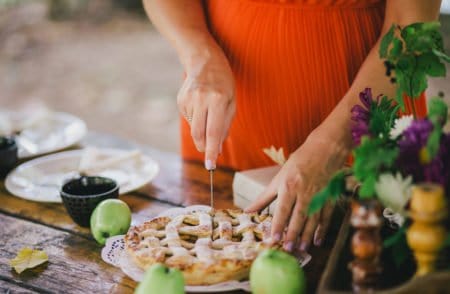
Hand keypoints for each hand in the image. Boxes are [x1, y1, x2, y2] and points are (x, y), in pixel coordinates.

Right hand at [178, 45, 234, 169]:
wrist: (204, 61)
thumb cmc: (224, 83)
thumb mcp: (232, 102)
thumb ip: (225, 126)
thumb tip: (217, 149)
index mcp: (218, 99)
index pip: (213, 131)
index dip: (211, 151)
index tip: (211, 166)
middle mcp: (201, 99)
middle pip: (199, 134)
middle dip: (204, 147)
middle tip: (210, 152)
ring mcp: (188, 100)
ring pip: (194, 129)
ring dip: (202, 132)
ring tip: (209, 115)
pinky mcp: (180, 101)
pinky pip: (189, 120)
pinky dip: (196, 121)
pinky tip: (201, 108)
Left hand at [245, 132, 348, 251]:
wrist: (324, 149)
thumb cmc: (298, 162)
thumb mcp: (279, 177)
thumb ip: (264, 197)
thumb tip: (248, 210)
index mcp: (289, 186)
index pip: (282, 210)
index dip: (278, 225)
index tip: (273, 238)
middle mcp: (304, 192)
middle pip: (298, 216)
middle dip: (293, 233)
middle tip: (288, 248)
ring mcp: (318, 195)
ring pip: (312, 219)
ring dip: (307, 235)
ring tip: (301, 248)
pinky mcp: (329, 196)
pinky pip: (326, 216)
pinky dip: (322, 229)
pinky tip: (317, 240)